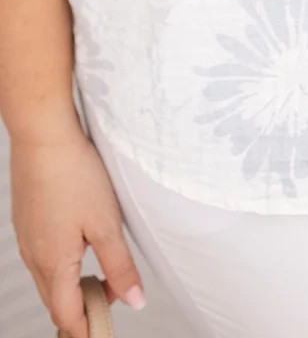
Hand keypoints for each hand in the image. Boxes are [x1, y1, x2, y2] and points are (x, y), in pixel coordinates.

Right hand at [10, 125, 145, 335]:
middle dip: (83, 309)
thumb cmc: (74, 174)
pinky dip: (62, 264)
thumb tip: (134, 301)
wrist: (43, 135)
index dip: (88, 329)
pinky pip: (41, 256)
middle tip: (113, 299)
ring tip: (104, 272)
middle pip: (56, 301)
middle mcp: (33, 256)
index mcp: (53, 264)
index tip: (105, 331)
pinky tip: (81, 243)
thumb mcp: (107, 223)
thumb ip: (120, 266)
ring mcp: (26, 238)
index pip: (67, 316)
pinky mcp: (26, 220)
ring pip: (48, 279)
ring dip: (72, 285)